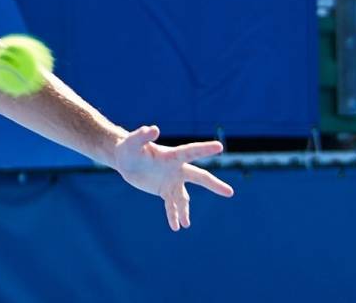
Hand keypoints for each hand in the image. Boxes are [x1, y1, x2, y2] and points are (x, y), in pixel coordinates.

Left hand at [107, 125, 234, 230]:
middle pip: (199, 177)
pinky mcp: (164, 191)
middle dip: (214, 185)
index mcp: (172, 155)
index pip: (191, 151)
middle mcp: (176, 169)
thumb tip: (153, 128)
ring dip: (184, 211)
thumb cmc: (129, 147)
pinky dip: (173, 215)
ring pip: (184, 198)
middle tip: (230, 193)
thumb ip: (142, 135)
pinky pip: (171, 205)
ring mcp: (172, 181)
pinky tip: (176, 227)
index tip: (219, 147)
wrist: (125, 160)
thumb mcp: (132, 142)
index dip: (204, 149)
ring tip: (185, 224)